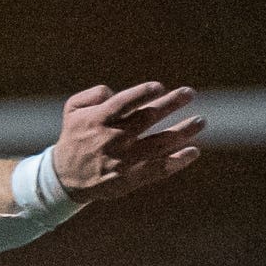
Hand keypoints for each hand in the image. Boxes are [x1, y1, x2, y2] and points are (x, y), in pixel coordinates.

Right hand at [53, 82, 203, 198]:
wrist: (65, 177)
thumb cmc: (75, 136)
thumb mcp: (73, 110)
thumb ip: (94, 94)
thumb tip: (115, 91)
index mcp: (98, 120)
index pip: (123, 103)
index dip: (142, 94)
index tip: (160, 88)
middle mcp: (112, 139)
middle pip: (147, 119)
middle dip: (171, 104)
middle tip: (190, 93)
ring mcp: (122, 160)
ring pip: (158, 144)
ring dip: (182, 131)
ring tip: (201, 121)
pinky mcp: (129, 178)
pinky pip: (158, 169)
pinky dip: (177, 161)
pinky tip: (193, 151)